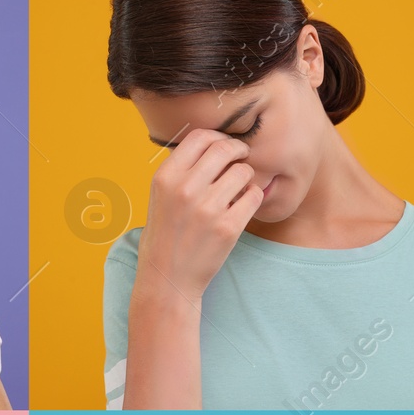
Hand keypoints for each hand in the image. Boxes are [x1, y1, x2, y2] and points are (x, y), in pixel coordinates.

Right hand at [135, 128, 264, 303]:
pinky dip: (253, 196)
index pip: (199, 137)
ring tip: (240, 188)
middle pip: (224, 149)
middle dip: (239, 150)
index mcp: (165, 177)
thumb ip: (180, 170)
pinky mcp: (228, 227)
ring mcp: (207, 208)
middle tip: (243, 157)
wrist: (168, 277)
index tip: (225, 145)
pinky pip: (254, 196)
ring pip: (243, 172)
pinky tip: (245, 204)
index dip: (218, 136)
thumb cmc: (165, 234)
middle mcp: (185, 189)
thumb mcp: (159, 196)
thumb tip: (211, 143)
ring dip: (246, 176)